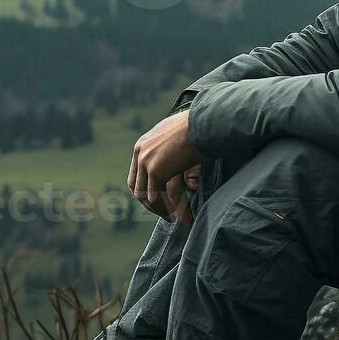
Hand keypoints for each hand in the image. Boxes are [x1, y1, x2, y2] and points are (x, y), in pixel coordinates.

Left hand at [127, 110, 205, 226]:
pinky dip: (167, 208)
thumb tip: (177, 169)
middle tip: (165, 214)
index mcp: (142, 145)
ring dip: (159, 210)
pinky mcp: (156, 171)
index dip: (145, 192)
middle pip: (137, 188)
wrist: (202, 122)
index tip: (157, 202)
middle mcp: (140, 153)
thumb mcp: (175, 136)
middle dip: (150, 204)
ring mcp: (146, 162)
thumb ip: (169, 150)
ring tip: (172, 218)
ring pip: (146, 196)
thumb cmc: (197, 127)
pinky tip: (177, 214)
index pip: (136, 176)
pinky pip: (157, 197)